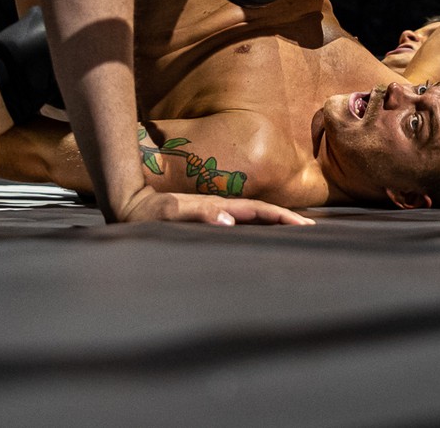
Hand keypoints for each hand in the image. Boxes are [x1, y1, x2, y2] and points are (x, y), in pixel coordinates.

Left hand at [113, 188, 313, 226]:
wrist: (128, 202)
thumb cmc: (147, 211)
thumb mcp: (170, 212)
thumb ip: (198, 214)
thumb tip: (230, 220)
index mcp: (218, 206)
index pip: (258, 211)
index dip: (282, 217)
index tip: (307, 226)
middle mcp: (219, 209)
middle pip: (260, 213)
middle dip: (286, 220)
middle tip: (311, 230)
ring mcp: (213, 214)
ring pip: (251, 218)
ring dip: (273, 224)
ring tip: (294, 233)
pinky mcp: (204, 221)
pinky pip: (238, 224)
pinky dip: (256, 228)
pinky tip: (260, 236)